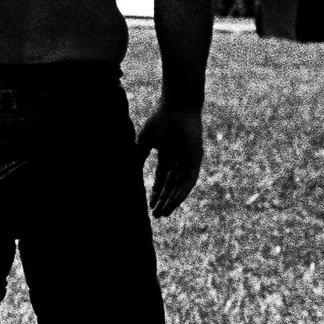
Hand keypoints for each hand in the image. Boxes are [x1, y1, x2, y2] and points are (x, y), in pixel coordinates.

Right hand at [137, 99, 203, 217]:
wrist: (176, 108)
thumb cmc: (160, 120)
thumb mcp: (145, 142)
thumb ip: (138, 156)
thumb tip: (128, 171)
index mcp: (167, 154)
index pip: (163, 177)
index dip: (157, 191)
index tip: (149, 204)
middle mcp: (178, 159)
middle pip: (171, 185)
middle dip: (163, 200)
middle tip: (156, 215)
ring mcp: (187, 161)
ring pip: (179, 186)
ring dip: (172, 201)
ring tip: (162, 214)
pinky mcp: (195, 161)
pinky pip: (189, 182)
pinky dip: (181, 194)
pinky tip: (173, 204)